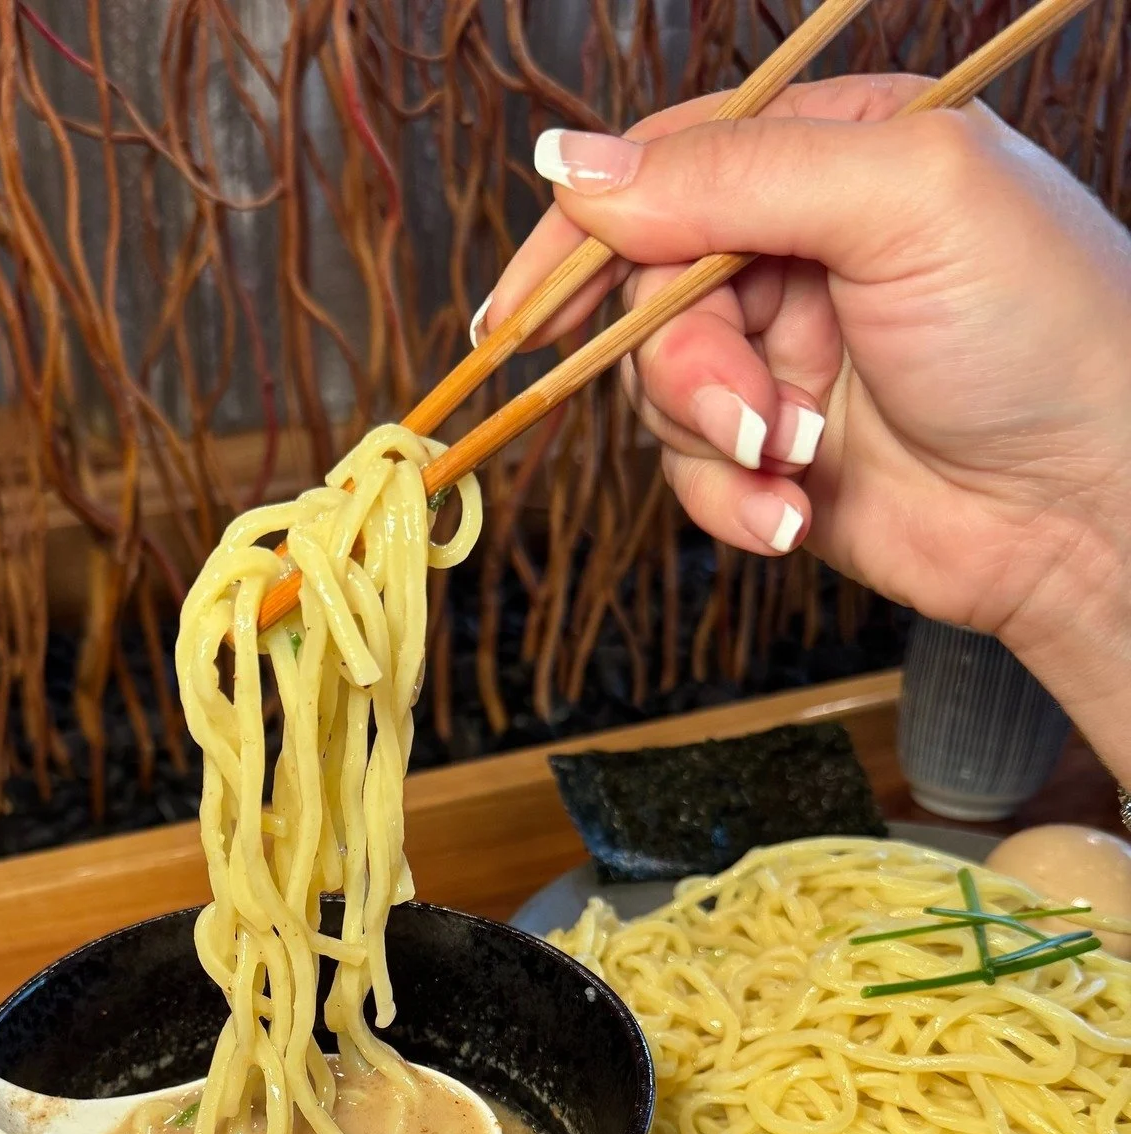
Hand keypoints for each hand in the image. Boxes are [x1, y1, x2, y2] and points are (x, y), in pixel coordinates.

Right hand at [483, 79, 1130, 777]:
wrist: (1094, 506)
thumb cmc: (1041, 329)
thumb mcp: (899, 202)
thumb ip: (730, 176)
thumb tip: (570, 167)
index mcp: (828, 158)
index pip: (664, 168)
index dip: (581, 234)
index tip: (521, 309)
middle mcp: (795, 254)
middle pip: (645, 294)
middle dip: (684, 365)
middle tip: (749, 413)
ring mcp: (781, 361)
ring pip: (656, 394)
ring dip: (713, 439)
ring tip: (794, 460)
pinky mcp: (773, 461)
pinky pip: (689, 477)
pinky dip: (729, 504)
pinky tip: (795, 514)